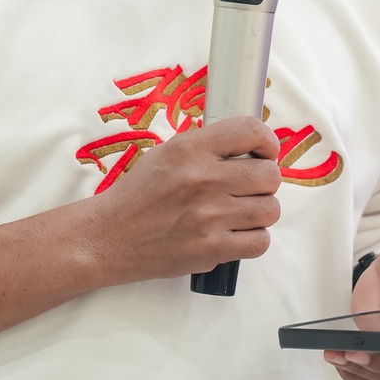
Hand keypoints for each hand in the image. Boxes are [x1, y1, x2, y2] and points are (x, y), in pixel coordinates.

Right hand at [86, 117, 282, 284]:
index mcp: (190, 149)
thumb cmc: (138, 195)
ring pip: (269, 209)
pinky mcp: (211, 249)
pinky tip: (237, 233)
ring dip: (261, 211)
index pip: (251, 130)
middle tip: (249, 187)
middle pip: (269, 174)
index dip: (267, 141)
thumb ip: (206, 147)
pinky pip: (260, 242)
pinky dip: (254, 238)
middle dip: (264, 180)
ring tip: (242, 212)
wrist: (110, 236)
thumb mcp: (166, 153)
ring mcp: (209, 216)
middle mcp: (203, 179)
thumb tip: (249, 146)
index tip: (265, 152)